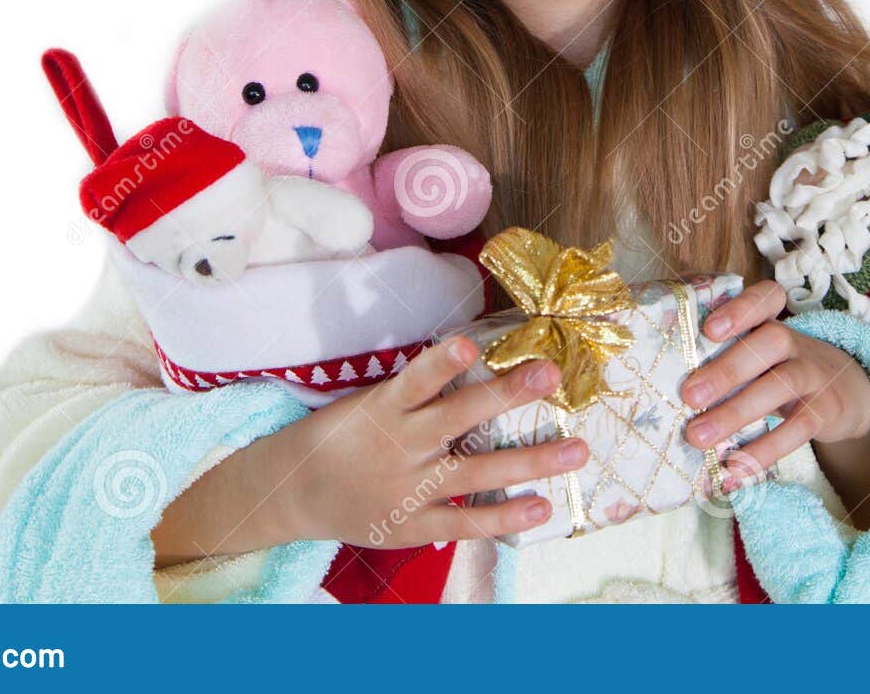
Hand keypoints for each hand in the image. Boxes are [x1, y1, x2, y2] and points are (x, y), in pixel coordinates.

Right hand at [283, 336, 590, 545]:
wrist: (293, 492)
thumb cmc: (342, 436)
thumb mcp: (368, 402)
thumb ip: (418, 389)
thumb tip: (476, 358)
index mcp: (383, 408)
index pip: (415, 380)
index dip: (441, 363)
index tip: (469, 345)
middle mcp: (399, 446)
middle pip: (458, 418)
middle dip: (506, 395)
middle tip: (550, 373)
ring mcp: (408, 488)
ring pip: (475, 472)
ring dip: (529, 461)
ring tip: (576, 450)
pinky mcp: (411, 525)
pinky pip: (464, 521)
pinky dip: (502, 516)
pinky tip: (541, 506)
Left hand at [681, 279, 869, 491]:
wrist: (847, 393)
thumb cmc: (780, 370)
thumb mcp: (761, 355)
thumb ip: (726, 358)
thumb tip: (667, 384)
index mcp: (772, 323)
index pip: (766, 298)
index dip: (740, 309)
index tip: (708, 329)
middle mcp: (796, 343)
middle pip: (769, 343)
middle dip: (727, 369)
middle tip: (689, 395)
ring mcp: (814, 375)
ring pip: (781, 385)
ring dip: (737, 412)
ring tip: (698, 437)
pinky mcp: (825, 411)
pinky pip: (797, 429)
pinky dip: (764, 450)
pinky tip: (734, 469)